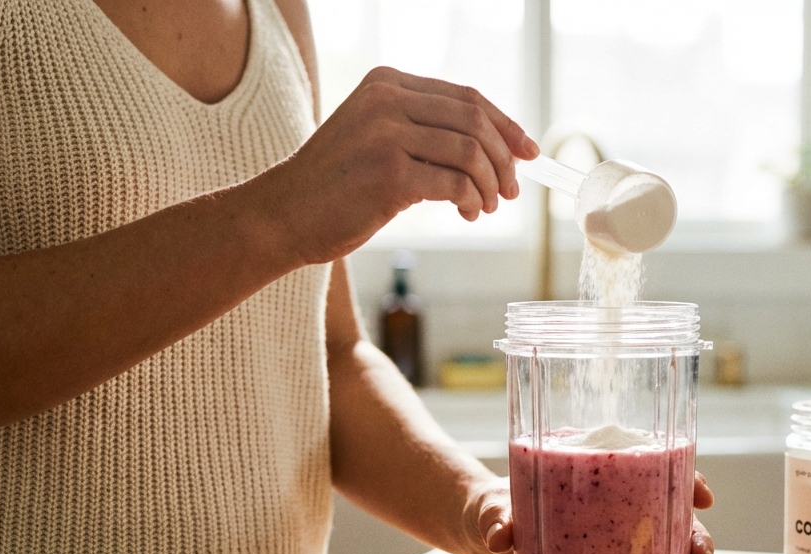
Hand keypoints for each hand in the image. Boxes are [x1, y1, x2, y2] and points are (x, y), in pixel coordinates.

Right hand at [265, 67, 539, 263]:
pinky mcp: (389, 174)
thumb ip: (423, 130)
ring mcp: (387, 135)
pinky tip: (468, 213)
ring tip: (486, 207)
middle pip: (474, 120)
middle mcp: (386, 100)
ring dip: (490, 184)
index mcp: (386, 82)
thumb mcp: (374, 136)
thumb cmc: (335, 184)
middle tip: (510, 189)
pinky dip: (472, 201)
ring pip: (470, 153)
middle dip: (503, 158)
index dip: (504, 125)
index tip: (526, 152)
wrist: (284, 214)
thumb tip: (493, 148)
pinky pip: (456, 185)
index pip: (466, 97)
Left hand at [461, 472, 718, 553]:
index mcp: (602, 480)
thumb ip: (498, 517)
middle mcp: (618, 514)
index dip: (687, 481)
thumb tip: (502, 534)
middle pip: (673, 521)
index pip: (656, 472)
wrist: (480, 540)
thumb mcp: (494, 507)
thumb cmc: (493, 508)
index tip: (702, 497)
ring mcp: (615, 552)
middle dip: (696, 541)